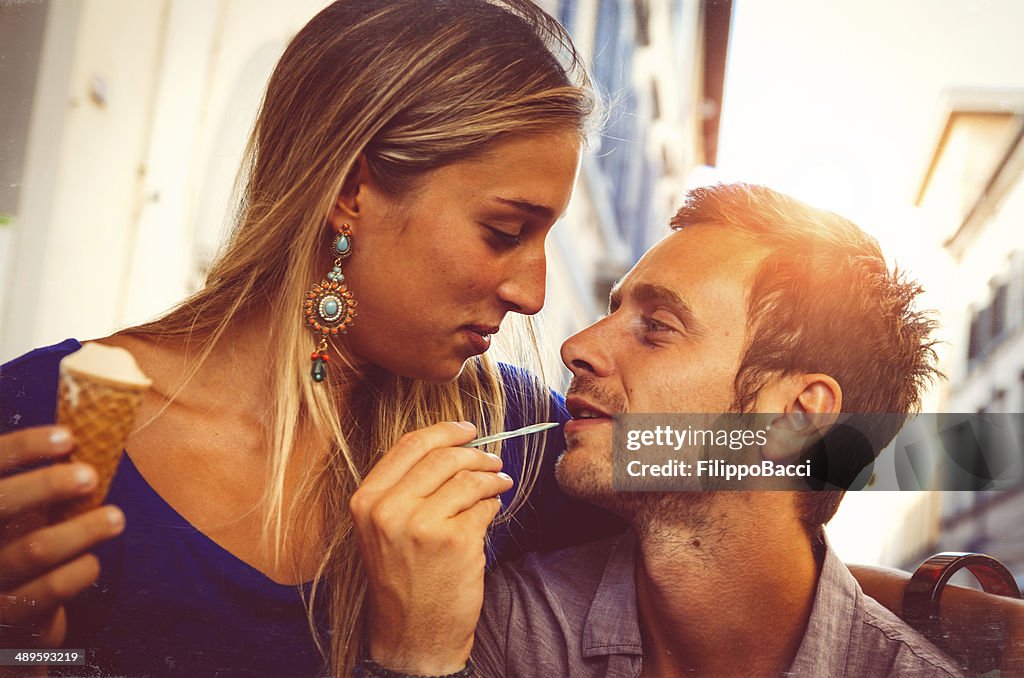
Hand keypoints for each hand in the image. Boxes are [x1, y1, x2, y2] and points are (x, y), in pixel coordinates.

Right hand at [0, 426, 124, 647]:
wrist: (12, 617)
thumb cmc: (23, 547)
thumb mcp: (24, 513)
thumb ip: (43, 484)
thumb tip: (95, 437)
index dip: (24, 447)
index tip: (68, 437)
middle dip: (47, 485)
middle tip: (89, 476)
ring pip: (35, 549)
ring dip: (84, 529)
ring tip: (116, 518)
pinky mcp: (10, 616)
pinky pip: (52, 588)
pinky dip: (82, 570)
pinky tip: (92, 562)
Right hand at [350, 421, 512, 673]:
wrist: (413, 634)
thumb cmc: (402, 579)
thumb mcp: (382, 529)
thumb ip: (404, 487)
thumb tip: (450, 446)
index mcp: (367, 501)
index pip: (409, 445)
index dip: (444, 431)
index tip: (467, 430)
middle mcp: (390, 510)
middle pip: (443, 457)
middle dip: (475, 454)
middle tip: (492, 459)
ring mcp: (423, 526)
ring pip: (469, 479)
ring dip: (492, 477)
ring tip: (500, 482)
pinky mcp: (457, 542)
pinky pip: (484, 506)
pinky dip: (494, 503)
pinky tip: (492, 509)